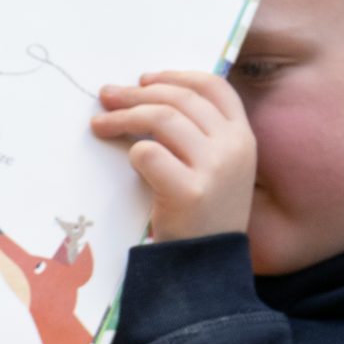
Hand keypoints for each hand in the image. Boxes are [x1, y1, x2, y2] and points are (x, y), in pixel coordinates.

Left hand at [92, 70, 256, 242]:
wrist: (205, 266)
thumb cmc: (201, 215)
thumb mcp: (215, 169)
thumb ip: (197, 136)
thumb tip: (148, 97)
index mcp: (243, 137)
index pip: (214, 87)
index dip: (177, 76)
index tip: (145, 78)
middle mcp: (234, 147)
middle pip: (179, 99)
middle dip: (136, 93)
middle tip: (106, 96)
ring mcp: (215, 168)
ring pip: (161, 118)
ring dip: (123, 116)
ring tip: (100, 124)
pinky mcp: (189, 191)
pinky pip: (148, 154)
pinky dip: (132, 153)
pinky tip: (128, 163)